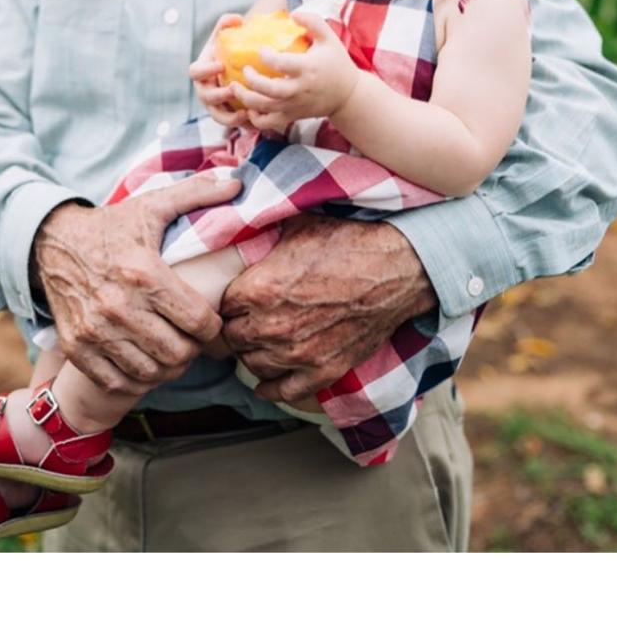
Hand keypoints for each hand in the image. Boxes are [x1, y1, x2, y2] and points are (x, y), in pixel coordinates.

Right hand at [33, 175, 241, 393]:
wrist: (52, 243)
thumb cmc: (112, 226)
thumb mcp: (153, 205)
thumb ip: (198, 193)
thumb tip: (238, 183)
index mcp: (144, 273)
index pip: (198, 321)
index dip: (213, 326)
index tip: (212, 320)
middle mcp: (118, 306)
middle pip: (177, 353)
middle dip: (193, 348)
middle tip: (192, 337)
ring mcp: (94, 331)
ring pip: (151, 372)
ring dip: (167, 366)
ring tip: (171, 348)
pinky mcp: (76, 347)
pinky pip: (118, 382)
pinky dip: (137, 378)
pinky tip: (144, 360)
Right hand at [188, 13, 250, 128]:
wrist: (243, 65)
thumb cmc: (232, 50)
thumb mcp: (228, 36)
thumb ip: (228, 23)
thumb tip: (236, 19)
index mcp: (202, 70)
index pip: (195, 72)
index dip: (205, 70)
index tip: (220, 65)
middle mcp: (205, 89)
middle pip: (205, 97)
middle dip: (217, 96)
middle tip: (233, 90)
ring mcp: (215, 105)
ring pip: (217, 116)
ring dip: (229, 117)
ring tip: (244, 113)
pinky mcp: (228, 115)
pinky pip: (232, 124)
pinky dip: (242, 125)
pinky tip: (254, 121)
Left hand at [220, 213, 436, 404]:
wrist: (394, 268)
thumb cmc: (348, 242)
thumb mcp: (296, 227)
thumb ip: (261, 236)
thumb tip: (238, 226)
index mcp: (259, 289)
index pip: (222, 305)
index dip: (230, 299)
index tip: (238, 296)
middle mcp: (272, 326)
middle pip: (233, 338)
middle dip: (237, 326)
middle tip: (246, 318)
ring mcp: (297, 353)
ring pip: (252, 365)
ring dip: (252, 353)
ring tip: (259, 342)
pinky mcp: (323, 370)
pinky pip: (283, 391)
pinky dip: (271, 387)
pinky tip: (267, 380)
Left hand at [229, 10, 358, 132]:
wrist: (348, 95)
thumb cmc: (336, 63)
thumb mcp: (329, 38)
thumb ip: (313, 22)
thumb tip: (293, 13)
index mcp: (308, 68)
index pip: (281, 64)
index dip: (266, 56)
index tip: (261, 49)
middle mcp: (300, 89)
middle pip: (269, 90)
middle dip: (251, 80)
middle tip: (244, 70)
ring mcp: (295, 105)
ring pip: (265, 108)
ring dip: (246, 98)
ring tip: (235, 87)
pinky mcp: (292, 116)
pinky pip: (269, 123)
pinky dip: (255, 118)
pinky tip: (249, 107)